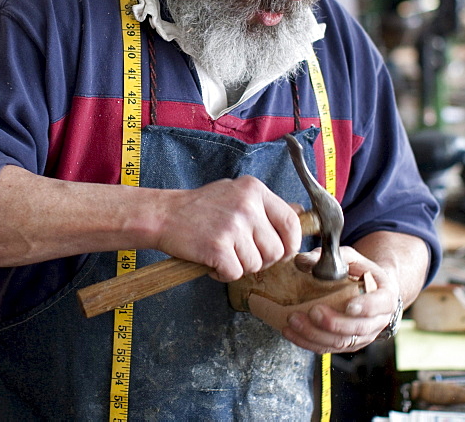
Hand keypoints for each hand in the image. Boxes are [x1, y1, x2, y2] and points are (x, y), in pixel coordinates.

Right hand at [151, 176, 304, 282]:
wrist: (163, 215)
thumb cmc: (199, 208)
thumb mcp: (235, 193)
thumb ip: (265, 206)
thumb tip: (300, 214)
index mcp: (254, 190)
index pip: (291, 222)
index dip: (291, 244)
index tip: (281, 252)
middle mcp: (247, 205)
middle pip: (277, 250)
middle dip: (262, 260)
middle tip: (241, 254)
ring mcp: (232, 226)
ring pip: (256, 265)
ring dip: (240, 267)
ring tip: (222, 253)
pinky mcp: (218, 247)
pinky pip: (235, 273)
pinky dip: (223, 274)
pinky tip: (211, 261)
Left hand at [267, 247, 399, 352]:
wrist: (369, 289)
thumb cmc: (360, 272)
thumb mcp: (350, 258)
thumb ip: (332, 257)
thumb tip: (302, 260)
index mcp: (385, 296)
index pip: (381, 304)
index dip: (366, 307)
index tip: (349, 305)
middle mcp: (378, 320)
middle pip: (358, 328)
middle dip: (334, 322)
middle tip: (313, 311)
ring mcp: (363, 336)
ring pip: (341, 342)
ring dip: (315, 334)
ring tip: (294, 321)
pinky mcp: (347, 344)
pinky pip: (327, 348)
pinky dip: (307, 342)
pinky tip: (291, 332)